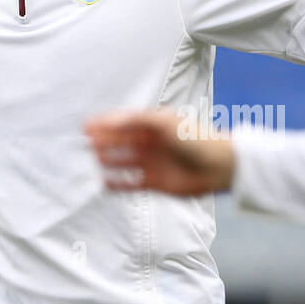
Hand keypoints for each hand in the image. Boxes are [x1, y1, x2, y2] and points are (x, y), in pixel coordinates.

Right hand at [85, 110, 235, 195]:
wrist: (218, 166)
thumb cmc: (195, 138)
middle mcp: (152, 144)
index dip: (106, 124)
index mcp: (154, 126)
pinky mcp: (156, 183)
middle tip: (87, 142)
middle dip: (105, 142)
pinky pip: (131, 183)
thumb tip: (110, 121)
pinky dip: (118, 183)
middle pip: (122, 142)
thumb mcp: (164, 121)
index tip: (87, 125)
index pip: (124, 124)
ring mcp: (153, 164)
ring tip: (94, 159)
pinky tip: (104, 182)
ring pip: (125, 162)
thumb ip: (136, 120)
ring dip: (109, 160)